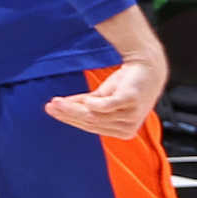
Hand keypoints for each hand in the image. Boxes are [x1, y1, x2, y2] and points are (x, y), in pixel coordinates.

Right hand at [45, 49, 166, 141]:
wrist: (146, 66)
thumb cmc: (127, 84)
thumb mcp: (102, 97)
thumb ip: (84, 104)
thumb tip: (60, 107)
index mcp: (122, 131)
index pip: (91, 126)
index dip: (70, 118)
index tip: (51, 109)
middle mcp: (128, 127)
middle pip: (91, 122)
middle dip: (68, 114)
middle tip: (50, 106)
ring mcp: (131, 115)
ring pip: (95, 115)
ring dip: (73, 108)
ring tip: (56, 101)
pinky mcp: (131, 100)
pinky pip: (107, 105)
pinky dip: (94, 103)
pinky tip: (84, 100)